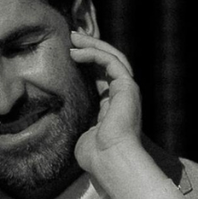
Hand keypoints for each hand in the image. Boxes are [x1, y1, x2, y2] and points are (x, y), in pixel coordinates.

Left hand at [66, 33, 143, 183]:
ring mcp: (128, 90)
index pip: (102, 76)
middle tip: (73, 37)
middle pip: (109, 62)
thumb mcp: (84, 135)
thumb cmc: (98, 156)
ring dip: (93, 45)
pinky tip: (75, 53)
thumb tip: (68, 126)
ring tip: (74, 37)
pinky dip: (94, 54)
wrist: (112, 161)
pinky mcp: (128, 87)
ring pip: (112, 57)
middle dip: (91, 47)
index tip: (71, 53)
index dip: (88, 62)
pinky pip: (110, 62)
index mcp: (113, 106)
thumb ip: (82, 125)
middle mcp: (123, 96)